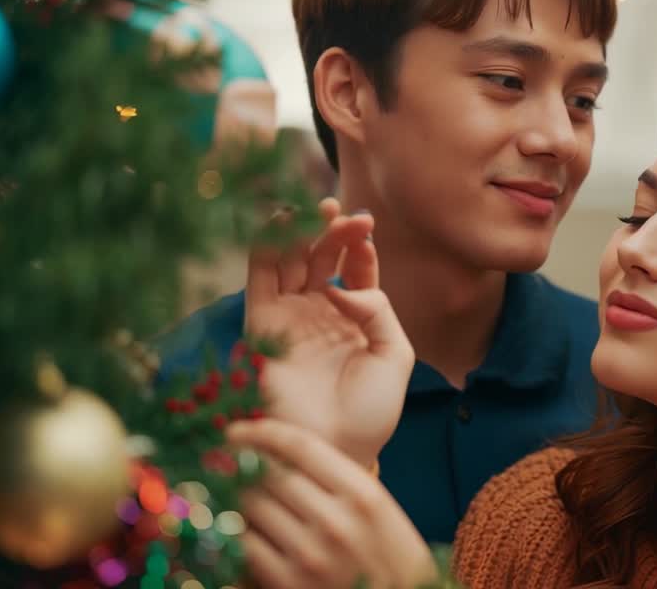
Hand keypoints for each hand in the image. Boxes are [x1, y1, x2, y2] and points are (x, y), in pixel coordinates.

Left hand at [229, 419, 438, 588]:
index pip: (301, 446)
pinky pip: (245, 544)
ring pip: (252, 507)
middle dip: (242, 465)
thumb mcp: (377, 507)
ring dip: (236, 497)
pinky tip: (239, 526)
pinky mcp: (288, 583)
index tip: (239, 430)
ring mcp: (310, 554)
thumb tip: (275, 452)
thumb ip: (336, 478)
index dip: (262, 432)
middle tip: (226, 463)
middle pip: (270, 474)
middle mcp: (336, 521)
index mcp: (363, 494)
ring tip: (230, 494)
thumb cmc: (388, 554)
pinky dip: (237, 531)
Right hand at [246, 198, 414, 464]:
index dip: (359, 245)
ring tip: (317, 209)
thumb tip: (345, 287)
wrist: (334, 448)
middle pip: (322, 256)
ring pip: (291, 259)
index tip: (366, 228)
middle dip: (332, 230)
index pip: (355, 268)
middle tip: (344, 213)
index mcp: (354, 319)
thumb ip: (380, 310)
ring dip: (301, 230)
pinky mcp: (262, 323)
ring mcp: (290, 316)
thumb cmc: (370, 412)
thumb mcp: (395, 355)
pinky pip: (260, 276)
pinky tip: (281, 220)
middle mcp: (319, 313)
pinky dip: (268, 244)